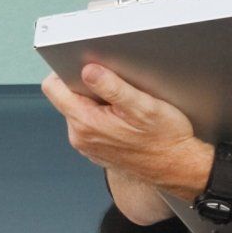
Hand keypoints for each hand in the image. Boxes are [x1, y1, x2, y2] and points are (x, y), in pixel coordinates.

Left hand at [40, 63, 206, 194]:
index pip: (53, 88)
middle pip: (66, 97)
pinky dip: (102, 116)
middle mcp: (81, 137)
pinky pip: (89, 124)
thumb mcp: (143, 106)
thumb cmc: (165, 139)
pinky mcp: (96, 149)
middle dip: (85, 86)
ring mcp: (87, 145)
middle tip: (114, 84)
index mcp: (86, 123)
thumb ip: (112, 86)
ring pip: (78, 110)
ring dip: (95, 101)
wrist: (178, 167)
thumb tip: (88, 70)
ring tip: (123, 103)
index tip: (84, 64)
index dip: (65, 70)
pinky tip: (124, 118)